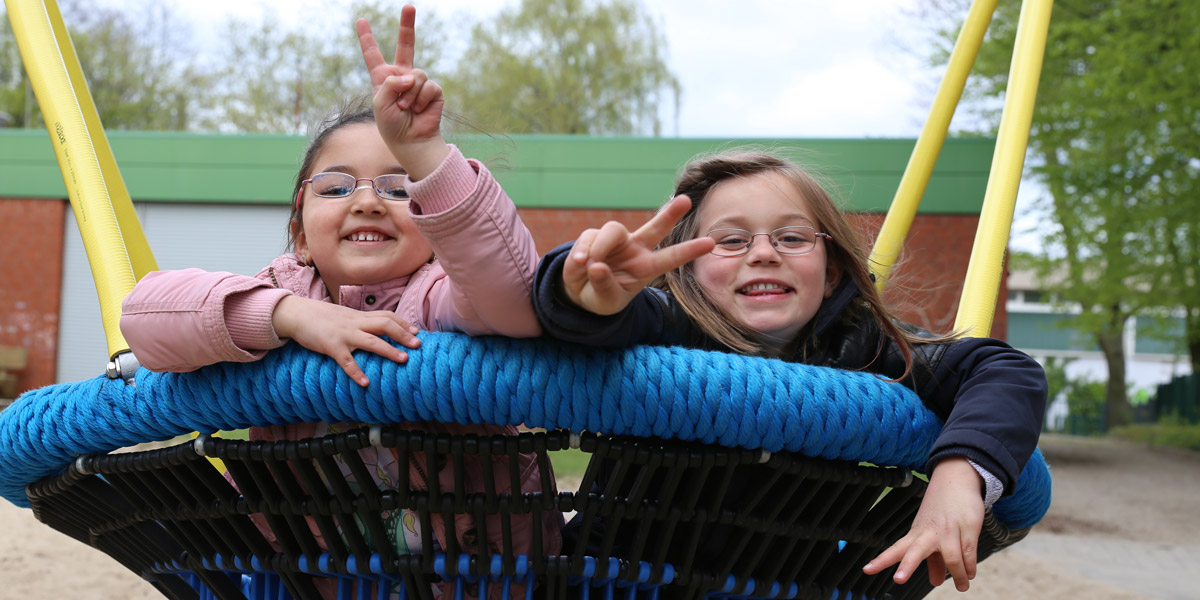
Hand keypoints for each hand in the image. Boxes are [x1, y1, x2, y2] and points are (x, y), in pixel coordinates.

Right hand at [271, 295, 420, 386]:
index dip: (403, 323)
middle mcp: (355, 323)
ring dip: (389, 350)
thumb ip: (360, 322)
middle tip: (418, 345)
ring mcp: (344, 334)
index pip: (386, 316)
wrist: (296, 314)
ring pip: (371, 341)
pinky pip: (346, 361)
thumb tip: (375, 329)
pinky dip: (356, 372)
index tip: (417, 332)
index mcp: (359, 316)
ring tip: (404, 360)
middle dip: (403, 334)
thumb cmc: (321, 318)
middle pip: (384, 325)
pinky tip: (365, 383)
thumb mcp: (344, 316)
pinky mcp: (331, 346)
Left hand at [357, 6, 448, 179]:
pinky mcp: (433, 91)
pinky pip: (428, 85)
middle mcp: (402, 76)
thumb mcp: (381, 102)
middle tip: (409, 6)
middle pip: (407, 45)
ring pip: (416, 74)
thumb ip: (391, 82)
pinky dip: (421, 99)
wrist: (411, 141)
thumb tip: (410, 75)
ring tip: (407, 109)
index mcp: (383, 78)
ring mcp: (418, 82)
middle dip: (407, 25)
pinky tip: (418, 111)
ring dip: (410, 94)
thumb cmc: (391, 125)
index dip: (367, 38)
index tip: (361, 21)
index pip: (373, 55)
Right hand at [563, 195, 714, 314]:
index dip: (690, 250)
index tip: (710, 242)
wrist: (579, 293)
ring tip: (588, 267)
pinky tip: (579, 264)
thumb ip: (604, 286)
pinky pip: (589, 238)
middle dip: (670, 214)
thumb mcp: (606, 300)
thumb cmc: (601, 297)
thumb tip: (597, 265)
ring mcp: (615, 241)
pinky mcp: (594, 237)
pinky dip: (581, 252)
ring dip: (599, 249)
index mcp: (646, 267)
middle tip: (686, 201)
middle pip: (655, 227)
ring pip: (611, 230)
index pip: (671, 257)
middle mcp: (635, 249)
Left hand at [862, 457, 984, 591]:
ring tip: (962, 586)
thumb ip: (934, 560)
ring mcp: (948, 529)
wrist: (956, 479)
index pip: (896, 549)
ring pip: (951, 557)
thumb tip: (936, 582)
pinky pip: (969, 552)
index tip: (866, 570)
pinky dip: (969, 567)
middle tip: (898, 579)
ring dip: (957, 575)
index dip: (881, 560)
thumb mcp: (933, 534)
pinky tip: (970, 574)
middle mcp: (929, 532)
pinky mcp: (968, 526)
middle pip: (915, 550)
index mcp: (916, 534)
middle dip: (907, 565)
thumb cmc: (941, 511)